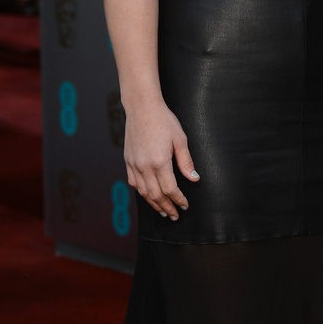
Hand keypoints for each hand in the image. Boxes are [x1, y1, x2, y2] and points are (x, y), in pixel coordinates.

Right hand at [123, 100, 198, 218]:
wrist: (142, 108)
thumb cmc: (164, 121)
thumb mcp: (180, 139)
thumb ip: (186, 162)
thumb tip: (194, 179)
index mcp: (160, 162)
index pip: (170, 189)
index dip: (178, 200)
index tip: (185, 205)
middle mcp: (144, 166)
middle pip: (156, 195)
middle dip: (167, 207)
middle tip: (175, 215)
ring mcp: (134, 164)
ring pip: (143, 192)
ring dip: (154, 204)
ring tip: (163, 212)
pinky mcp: (128, 160)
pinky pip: (133, 182)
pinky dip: (142, 193)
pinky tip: (148, 196)